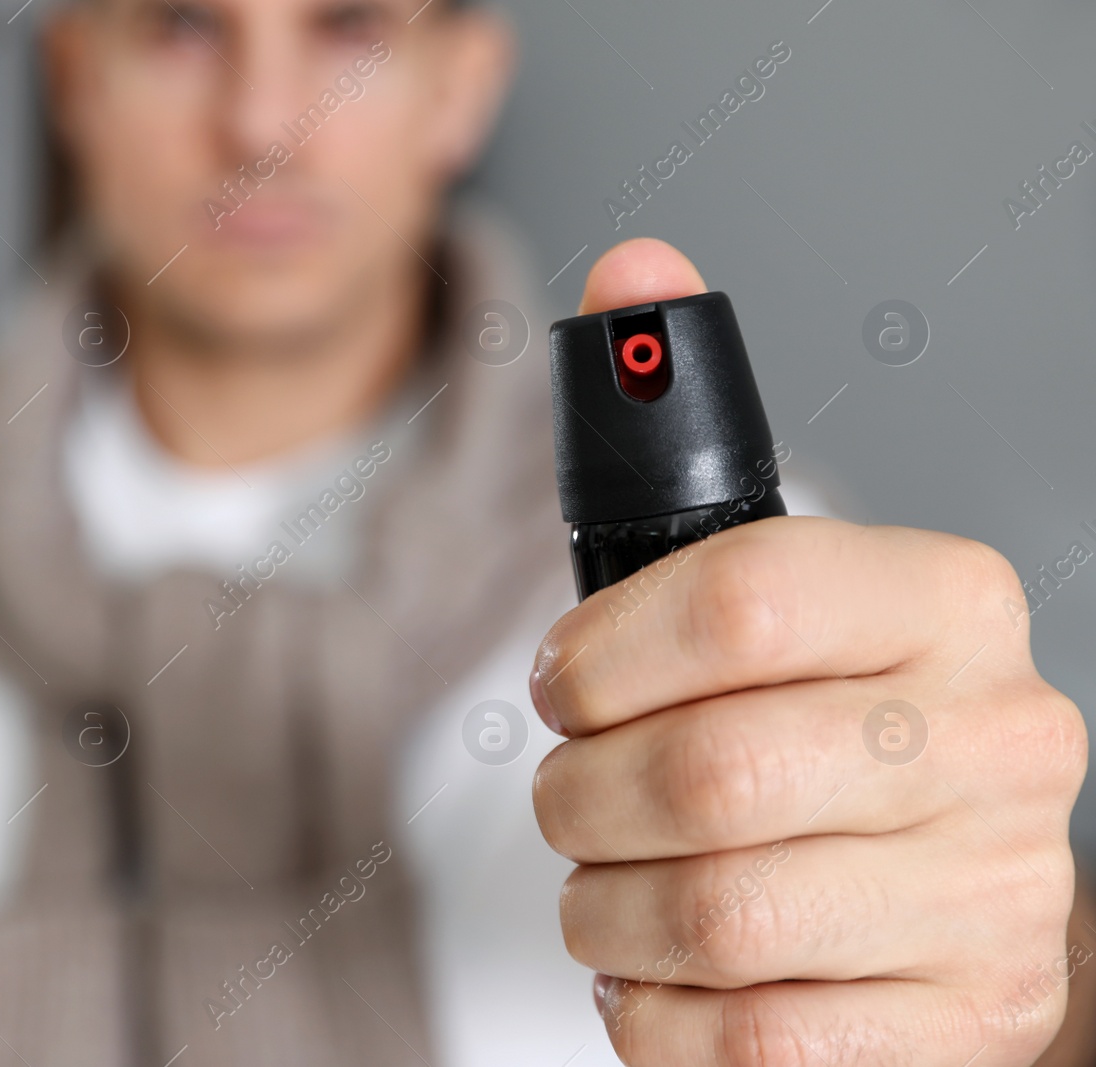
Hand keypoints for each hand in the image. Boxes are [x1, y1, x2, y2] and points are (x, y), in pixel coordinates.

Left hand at [531, 239, 1088, 1065]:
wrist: (934, 896)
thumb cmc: (812, 728)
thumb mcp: (757, 582)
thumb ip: (684, 437)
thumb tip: (632, 266)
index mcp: (946, 602)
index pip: (745, 594)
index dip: (604, 650)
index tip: (561, 681)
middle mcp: (1000, 743)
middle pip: (708, 775)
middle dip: (581, 798)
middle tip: (570, 798)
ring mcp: (994, 898)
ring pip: (712, 916)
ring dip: (604, 909)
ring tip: (612, 886)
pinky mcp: (961, 1027)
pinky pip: (742, 1043)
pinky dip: (651, 1012)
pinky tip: (664, 970)